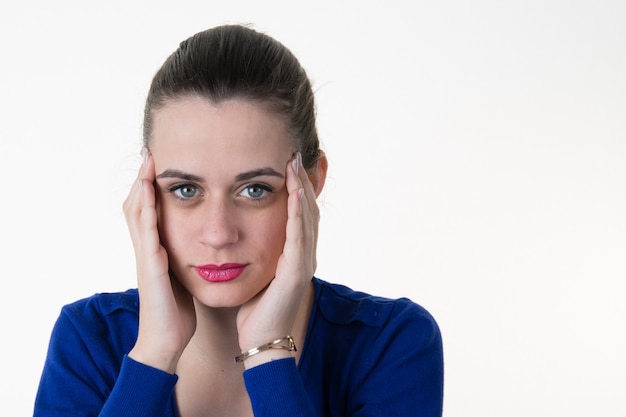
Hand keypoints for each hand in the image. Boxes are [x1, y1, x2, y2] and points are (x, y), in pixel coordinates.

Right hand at [123, 149, 195, 372]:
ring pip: (136, 213)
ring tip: (148, 162)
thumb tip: (199, 243)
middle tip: (150, 153)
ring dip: (140, 186)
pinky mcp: (149, 267)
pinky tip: (149, 193)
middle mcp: (147, 249)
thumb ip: (184, 257)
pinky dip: (146, 210)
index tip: (161, 162)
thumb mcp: (182, 276)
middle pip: (136, 205)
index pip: (150, 210)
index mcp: (156, 250)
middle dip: (142, 178)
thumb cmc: (177, 310)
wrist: (167, 340)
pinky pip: (146, 233)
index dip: (151, 186)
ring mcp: (145, 257)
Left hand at [236, 152, 318, 364]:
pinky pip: (299, 237)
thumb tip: (240, 233)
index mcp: (294, 254)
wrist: (262, 342)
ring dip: (302, 189)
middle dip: (302, 180)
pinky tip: (295, 194)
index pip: (299, 213)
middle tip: (296, 154)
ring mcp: (303, 263)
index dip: (296, 187)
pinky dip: (298, 213)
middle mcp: (304, 255)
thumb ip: (255, 251)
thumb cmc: (256, 310)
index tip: (287, 162)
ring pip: (307, 218)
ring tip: (296, 164)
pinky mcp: (297, 272)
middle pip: (308, 209)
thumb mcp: (256, 272)